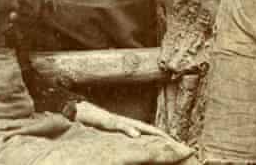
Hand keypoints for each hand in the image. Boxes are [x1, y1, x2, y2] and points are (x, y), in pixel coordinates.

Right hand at [74, 102, 193, 155]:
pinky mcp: (106, 121)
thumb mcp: (109, 133)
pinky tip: (136, 135)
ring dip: (152, 134)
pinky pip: (118, 125)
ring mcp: (117, 121)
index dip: (162, 139)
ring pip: (138, 127)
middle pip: (149, 130)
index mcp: (128, 126)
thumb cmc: (92, 123)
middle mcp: (125, 122)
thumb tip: (133, 144)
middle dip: (164, 137)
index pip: (149, 133)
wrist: (75, 110)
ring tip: (167, 141)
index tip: (176, 146)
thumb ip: (120, 137)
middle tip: (179, 145)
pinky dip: (128, 130)